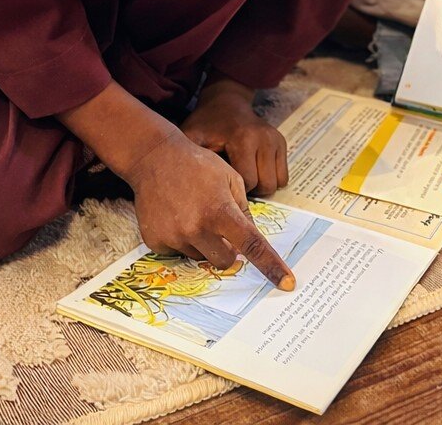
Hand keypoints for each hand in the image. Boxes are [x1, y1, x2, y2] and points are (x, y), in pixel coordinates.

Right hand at [128, 127, 294, 288]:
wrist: (154, 158)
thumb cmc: (197, 165)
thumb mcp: (230, 178)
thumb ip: (243, 210)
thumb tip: (250, 239)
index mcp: (221, 211)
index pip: (252, 245)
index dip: (271, 266)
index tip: (287, 283)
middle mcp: (197, 228)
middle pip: (226, 261)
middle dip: (228, 249)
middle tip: (219, 225)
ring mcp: (175, 237)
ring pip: (201, 257)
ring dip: (203, 242)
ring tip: (192, 212)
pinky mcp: (156, 242)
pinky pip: (178, 252)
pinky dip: (182, 239)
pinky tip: (175, 215)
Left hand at [182, 75, 288, 196]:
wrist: (227, 102)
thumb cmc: (206, 123)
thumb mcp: (192, 137)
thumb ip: (190, 157)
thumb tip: (186, 184)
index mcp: (243, 139)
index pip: (248, 181)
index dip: (234, 189)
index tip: (222, 182)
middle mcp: (265, 138)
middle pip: (266, 185)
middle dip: (251, 191)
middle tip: (234, 182)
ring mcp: (276, 140)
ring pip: (277, 183)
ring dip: (262, 185)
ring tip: (244, 175)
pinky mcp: (282, 142)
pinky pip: (283, 176)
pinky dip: (271, 179)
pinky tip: (254, 171)